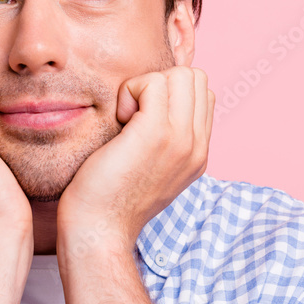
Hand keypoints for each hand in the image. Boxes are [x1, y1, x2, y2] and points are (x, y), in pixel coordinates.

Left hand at [57, 66, 214, 253]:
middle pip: (197, 78)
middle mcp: (198, 146)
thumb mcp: (151, 168)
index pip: (204, 95)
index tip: (143, 120)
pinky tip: (119, 119)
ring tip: (128, 117)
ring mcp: (181, 140)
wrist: (99, 229)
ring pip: (181, 75)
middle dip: (162, 83)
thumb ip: (166, 140)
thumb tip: (152, 106)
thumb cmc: (110, 197)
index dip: (170, 94)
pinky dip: (130, 90)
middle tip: (135, 114)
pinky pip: (153, 83)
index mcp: (198, 153)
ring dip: (147, 85)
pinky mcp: (156, 134)